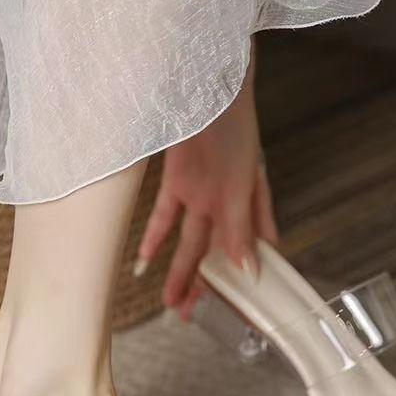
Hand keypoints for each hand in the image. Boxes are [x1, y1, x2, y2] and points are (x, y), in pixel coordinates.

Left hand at [134, 41, 278, 319]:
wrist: (204, 80)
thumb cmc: (234, 126)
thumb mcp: (241, 182)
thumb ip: (243, 228)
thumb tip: (251, 272)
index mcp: (250, 204)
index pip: (251, 253)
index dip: (246, 281)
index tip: (242, 312)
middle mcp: (228, 203)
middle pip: (215, 253)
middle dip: (205, 285)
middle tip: (191, 316)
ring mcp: (202, 192)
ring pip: (189, 242)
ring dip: (180, 270)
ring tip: (170, 302)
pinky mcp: (177, 179)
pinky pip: (165, 217)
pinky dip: (155, 239)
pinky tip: (144, 262)